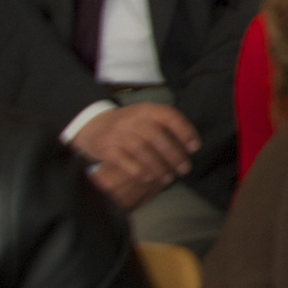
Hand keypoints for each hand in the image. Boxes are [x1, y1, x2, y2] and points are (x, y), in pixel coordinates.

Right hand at [72, 102, 199, 208]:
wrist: (93, 126)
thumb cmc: (131, 126)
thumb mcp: (148, 119)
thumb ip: (168, 128)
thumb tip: (192, 147)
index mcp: (147, 110)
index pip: (169, 116)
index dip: (185, 131)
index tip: (194, 148)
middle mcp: (132, 118)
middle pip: (156, 136)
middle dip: (173, 155)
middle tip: (184, 169)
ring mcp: (117, 132)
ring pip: (140, 149)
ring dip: (157, 166)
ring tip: (168, 178)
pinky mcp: (104, 147)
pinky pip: (121, 159)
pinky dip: (137, 170)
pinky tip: (148, 178)